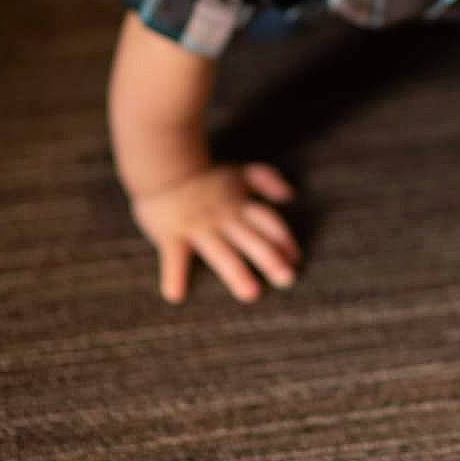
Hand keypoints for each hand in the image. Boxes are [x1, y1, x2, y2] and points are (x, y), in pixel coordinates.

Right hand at [131, 163, 299, 304]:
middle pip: (252, 239)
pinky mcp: (171, 235)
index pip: (268, 222)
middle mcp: (222, 218)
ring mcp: (197, 227)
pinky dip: (174, 274)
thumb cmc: (204, 176)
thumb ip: (266, 179)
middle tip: (286, 279)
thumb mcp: (239, 172)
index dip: (285, 240)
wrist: (163, 165)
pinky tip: (176, 295)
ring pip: (221, 252)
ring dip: (237, 273)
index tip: (296, 260)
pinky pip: (174, 257)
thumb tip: (290, 195)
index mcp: (239, 205)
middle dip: (270, 259)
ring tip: (251, 294)